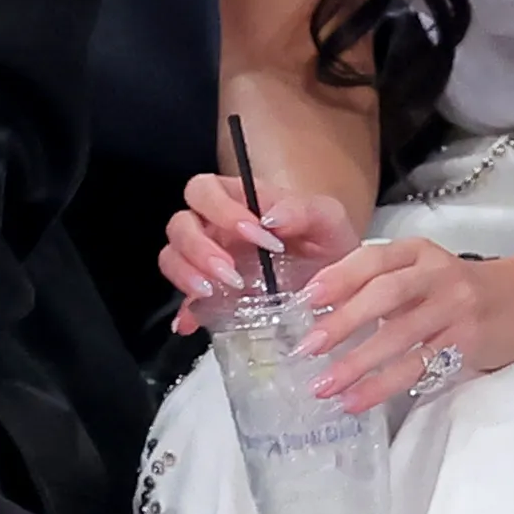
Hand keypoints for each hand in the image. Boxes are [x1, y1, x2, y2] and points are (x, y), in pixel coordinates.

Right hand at [158, 168, 365, 331]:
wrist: (342, 285)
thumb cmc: (329, 244)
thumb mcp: (328, 221)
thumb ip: (304, 210)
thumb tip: (271, 218)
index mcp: (240, 201)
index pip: (205, 190)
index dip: (221, 210)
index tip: (256, 234)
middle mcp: (217, 228)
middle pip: (180, 223)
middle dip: (198, 247)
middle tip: (230, 272)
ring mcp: (210, 261)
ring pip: (172, 256)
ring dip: (186, 273)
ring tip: (213, 292)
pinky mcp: (211, 296)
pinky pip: (183, 301)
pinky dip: (185, 311)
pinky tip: (194, 323)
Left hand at [293, 236, 513, 415]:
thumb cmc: (461, 290)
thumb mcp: (424, 272)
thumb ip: (381, 284)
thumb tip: (320, 315)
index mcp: (419, 252)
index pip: (373, 259)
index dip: (338, 277)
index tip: (307, 300)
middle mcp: (437, 275)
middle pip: (385, 295)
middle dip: (342, 322)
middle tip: (307, 348)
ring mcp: (455, 309)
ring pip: (400, 336)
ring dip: (357, 363)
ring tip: (324, 386)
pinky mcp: (466, 343)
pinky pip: (418, 366)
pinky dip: (383, 385)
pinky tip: (358, 400)